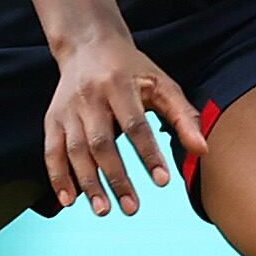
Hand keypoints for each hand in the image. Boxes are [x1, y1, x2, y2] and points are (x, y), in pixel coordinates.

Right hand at [42, 32, 208, 215]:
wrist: (88, 45)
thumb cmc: (131, 69)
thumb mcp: (162, 84)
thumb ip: (184, 117)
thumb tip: (203, 150)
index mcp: (119, 85)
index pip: (135, 124)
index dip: (148, 153)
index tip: (162, 181)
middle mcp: (89, 97)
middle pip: (101, 142)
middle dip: (116, 177)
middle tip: (132, 208)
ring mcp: (67, 109)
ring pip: (75, 151)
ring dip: (88, 183)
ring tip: (104, 210)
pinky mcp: (53, 118)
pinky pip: (52, 151)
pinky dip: (58, 177)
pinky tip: (69, 201)